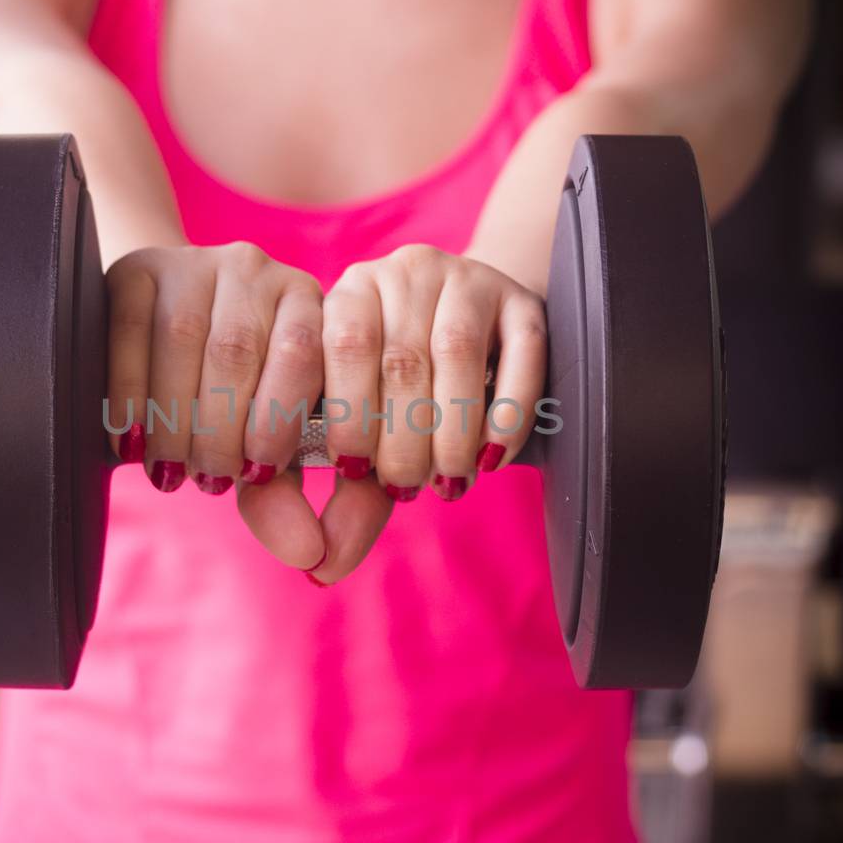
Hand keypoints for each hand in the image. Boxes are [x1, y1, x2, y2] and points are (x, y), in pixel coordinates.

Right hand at [105, 241, 329, 572]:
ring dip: (171, 416)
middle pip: (237, 350)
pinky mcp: (140, 268)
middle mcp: (262, 272)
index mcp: (313, 309)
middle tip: (206, 480)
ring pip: (181, 338)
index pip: (305, 355)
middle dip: (218, 428)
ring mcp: (198, 263)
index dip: (278, 419)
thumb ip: (295, 503)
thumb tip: (313, 559)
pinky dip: (128, 389)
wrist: (164, 349)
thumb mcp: (266, 454)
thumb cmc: (233, 413)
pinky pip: (129, 326)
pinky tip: (127, 437)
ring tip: (170, 468)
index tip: (257, 473)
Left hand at [309, 244, 546, 584]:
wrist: (478, 334)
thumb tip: (320, 569)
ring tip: (450, 478)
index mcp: (348, 295)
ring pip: (458, 353)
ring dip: (454, 430)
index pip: (339, 347)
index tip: (355, 473)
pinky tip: (494, 456)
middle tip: (409, 487)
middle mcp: (402, 273)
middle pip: (401, 359)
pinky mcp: (521, 299)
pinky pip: (521, 352)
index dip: (349, 418)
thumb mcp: (365, 430)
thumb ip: (340, 496)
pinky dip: (508, 413)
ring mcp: (466, 279)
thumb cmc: (403, 397)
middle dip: (404, 439)